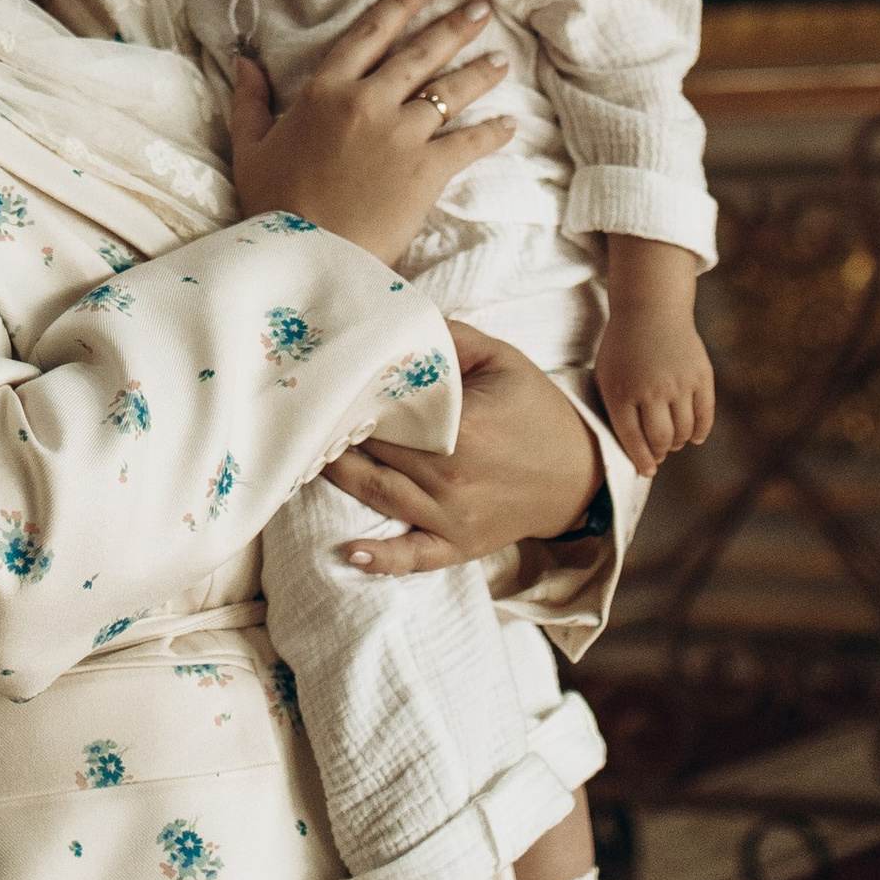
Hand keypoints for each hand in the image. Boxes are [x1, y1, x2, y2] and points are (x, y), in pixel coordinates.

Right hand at [228, 0, 509, 265]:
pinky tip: (509, 125)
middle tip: (480, 8)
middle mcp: (367, 102)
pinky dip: (491, 133)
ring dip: (479, 72)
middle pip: (419, 54)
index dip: (398, 4)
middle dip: (453, 27)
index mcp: (325, 91)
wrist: (305, 255)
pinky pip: (467, 143)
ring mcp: (401, 134)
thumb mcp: (250, 147)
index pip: (368, 34)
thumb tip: (245, 60)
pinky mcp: (426, 170)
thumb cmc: (273, 205)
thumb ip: (249, 100)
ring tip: (500, 59)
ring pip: (449, 92)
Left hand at [322, 325, 595, 572]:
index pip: (384, 409)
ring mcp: (451, 515)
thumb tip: (395, 321)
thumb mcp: (501, 359)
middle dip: (334, 431)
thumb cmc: (536, 410)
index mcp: (462, 425)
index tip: (318, 383)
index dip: (348, 397)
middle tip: (298, 413)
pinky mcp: (456, 545)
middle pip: (372, 449)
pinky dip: (378, 558)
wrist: (581, 474)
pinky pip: (410, 556)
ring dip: (336, 475)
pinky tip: (346, 551)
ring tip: (301, 455)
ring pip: (375, 493)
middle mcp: (451, 474)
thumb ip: (448, 337)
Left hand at [596, 305, 716, 475]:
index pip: (632, 440)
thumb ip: (614, 411)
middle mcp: (651, 390)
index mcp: (621, 392)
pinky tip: (694, 436)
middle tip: (659, 454)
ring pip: (684, 431)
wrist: (650, 308)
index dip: (641, 461)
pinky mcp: (701, 376)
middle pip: (661, 439)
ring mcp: (678, 382)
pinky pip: (705, 416)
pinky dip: (700, 432)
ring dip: (679, 443)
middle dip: (660, 452)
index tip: (647, 471)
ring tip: (673, 441)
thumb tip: (632, 451)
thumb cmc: (623, 348)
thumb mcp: (605, 376)